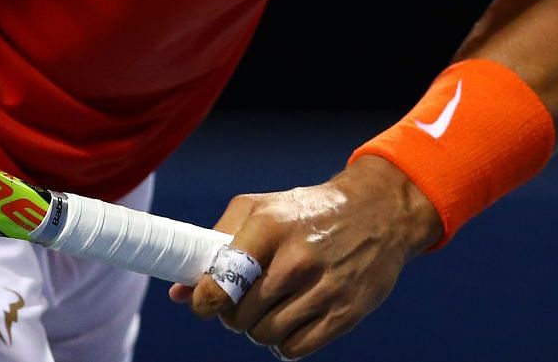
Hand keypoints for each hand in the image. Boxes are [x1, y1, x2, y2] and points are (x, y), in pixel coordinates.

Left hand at [168, 156, 441, 357]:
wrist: (378, 211)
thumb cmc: (306, 211)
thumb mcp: (260, 209)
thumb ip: (217, 245)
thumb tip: (179, 294)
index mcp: (269, 226)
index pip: (222, 281)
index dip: (206, 301)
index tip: (206, 304)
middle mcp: (297, 257)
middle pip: (241, 315)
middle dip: (233, 315)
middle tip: (242, 303)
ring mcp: (325, 287)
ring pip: (266, 335)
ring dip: (259, 330)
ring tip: (268, 310)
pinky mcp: (346, 312)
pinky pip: (295, 350)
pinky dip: (284, 343)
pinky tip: (290, 321)